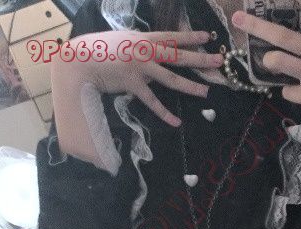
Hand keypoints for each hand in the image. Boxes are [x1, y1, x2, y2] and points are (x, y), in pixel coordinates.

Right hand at [51, 30, 223, 126]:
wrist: (82, 58)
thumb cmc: (100, 49)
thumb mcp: (124, 42)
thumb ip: (140, 49)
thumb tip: (152, 56)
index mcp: (144, 38)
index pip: (172, 36)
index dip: (190, 37)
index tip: (207, 36)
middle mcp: (145, 51)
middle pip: (179, 55)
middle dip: (200, 58)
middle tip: (219, 61)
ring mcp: (140, 68)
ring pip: (171, 78)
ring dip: (190, 86)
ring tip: (206, 92)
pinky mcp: (133, 85)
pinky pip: (152, 101)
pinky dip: (164, 113)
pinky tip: (176, 121)